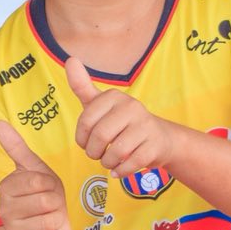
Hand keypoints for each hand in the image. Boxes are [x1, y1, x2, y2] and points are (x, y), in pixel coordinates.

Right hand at [0, 119, 70, 229]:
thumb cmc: (43, 195)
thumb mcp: (34, 170)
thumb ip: (16, 147)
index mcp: (5, 188)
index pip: (40, 182)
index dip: (52, 185)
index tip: (46, 188)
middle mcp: (4, 210)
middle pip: (47, 202)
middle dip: (57, 203)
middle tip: (50, 206)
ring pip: (52, 222)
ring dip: (59, 221)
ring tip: (50, 220)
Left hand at [68, 57, 182, 178]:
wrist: (159, 139)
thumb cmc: (121, 122)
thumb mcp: (100, 104)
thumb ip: (82, 85)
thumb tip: (71, 59)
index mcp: (114, 96)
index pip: (86, 121)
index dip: (81, 138)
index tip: (85, 142)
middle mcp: (132, 107)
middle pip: (100, 136)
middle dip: (93, 152)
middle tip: (96, 154)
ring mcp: (146, 125)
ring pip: (116, 151)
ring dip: (107, 162)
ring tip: (109, 161)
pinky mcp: (156, 145)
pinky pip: (131, 163)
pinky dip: (121, 171)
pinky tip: (118, 170)